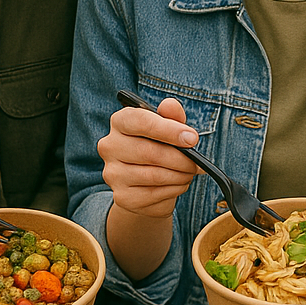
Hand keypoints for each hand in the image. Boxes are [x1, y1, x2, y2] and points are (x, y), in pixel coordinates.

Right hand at [100, 96, 201, 280]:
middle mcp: (109, 147)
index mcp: (120, 122)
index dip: (167, 130)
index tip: (192, 139)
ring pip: (154, 177)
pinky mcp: (121, 199)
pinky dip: (171, 195)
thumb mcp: (171, 131)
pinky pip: (154, 199)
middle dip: (180, 160)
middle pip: (148, 153)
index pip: (138, 121)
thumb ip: (173, 118)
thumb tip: (172, 105)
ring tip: (186, 177)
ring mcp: (112, 175)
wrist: (148, 185)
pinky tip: (173, 190)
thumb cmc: (162, 151)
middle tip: (196, 165)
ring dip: (179, 179)